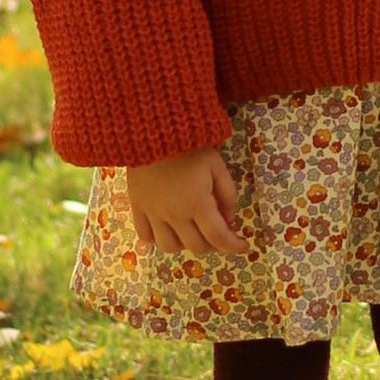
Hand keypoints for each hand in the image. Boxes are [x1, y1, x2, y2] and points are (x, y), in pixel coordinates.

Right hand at [124, 146, 241, 254]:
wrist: (153, 132)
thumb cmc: (190, 147)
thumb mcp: (217, 167)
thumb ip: (227, 195)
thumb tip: (229, 220)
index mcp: (197, 204)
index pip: (218, 237)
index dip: (233, 246)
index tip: (243, 245)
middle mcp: (174, 215)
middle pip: (196, 246)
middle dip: (213, 244)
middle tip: (219, 233)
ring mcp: (153, 214)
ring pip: (169, 247)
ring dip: (185, 245)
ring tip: (193, 232)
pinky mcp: (137, 208)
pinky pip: (145, 236)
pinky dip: (158, 240)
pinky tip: (168, 230)